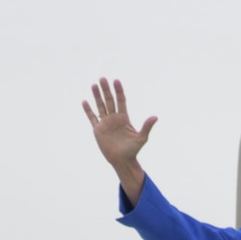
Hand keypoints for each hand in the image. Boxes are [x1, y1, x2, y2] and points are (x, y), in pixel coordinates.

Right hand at [82, 77, 155, 201]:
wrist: (122, 161)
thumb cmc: (133, 150)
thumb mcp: (141, 138)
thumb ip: (147, 126)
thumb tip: (155, 117)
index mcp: (124, 118)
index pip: (121, 100)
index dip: (119, 91)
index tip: (116, 81)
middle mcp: (114, 118)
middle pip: (109, 100)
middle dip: (106, 90)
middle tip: (103, 78)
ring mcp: (105, 123)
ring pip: (100, 106)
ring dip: (97, 96)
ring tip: (94, 85)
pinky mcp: (98, 130)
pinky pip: (92, 118)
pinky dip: (88, 110)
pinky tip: (85, 101)